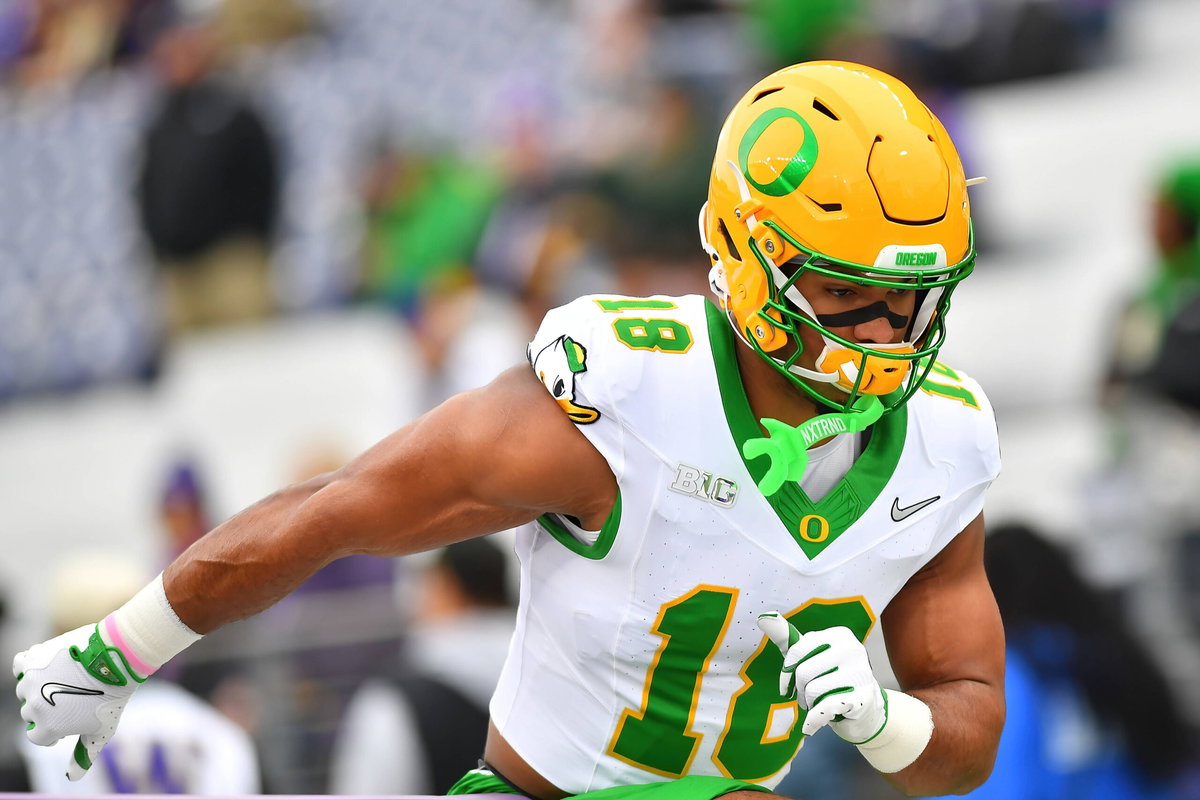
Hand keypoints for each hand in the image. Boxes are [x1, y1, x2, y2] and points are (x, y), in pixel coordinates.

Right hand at [13, 623, 142, 780]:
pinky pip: (20, 666)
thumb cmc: (112, 697)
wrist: (116, 659)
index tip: (64, 722)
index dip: (50, 731)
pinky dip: (29, 667)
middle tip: (70, 698)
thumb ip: (85, 755)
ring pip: (25, 690)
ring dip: (39, 688)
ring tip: (64, 680)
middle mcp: (33, 707)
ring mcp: (30, 683)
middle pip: (30, 713)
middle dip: (47, 710)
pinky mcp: (32, 659)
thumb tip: (72, 778)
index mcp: (47, 727)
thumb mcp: (102, 731)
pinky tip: (49, 667)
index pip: (35, 736)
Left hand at [757, 612, 885, 742]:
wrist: (865, 710)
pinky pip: (824, 708)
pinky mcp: (862, 698)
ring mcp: (860, 673)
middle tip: (807, 696)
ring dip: (809, 704)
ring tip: (818, 704)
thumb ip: (787, 638)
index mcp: (839, 635)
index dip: (787, 671)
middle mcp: (852, 649)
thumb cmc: (833, 679)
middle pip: (803, 672)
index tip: (788, 683)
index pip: (797, 650)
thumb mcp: (810, 656)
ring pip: (812, 690)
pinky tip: (812, 726)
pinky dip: (813, 721)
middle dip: (799, 690)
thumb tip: (763, 617)